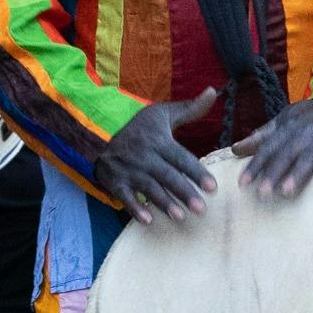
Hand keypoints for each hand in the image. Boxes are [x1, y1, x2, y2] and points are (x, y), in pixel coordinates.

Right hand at [96, 87, 219, 222]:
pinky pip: (125, 197)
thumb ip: (190, 108)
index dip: (196, 172)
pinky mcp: (115, 182)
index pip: (181, 158)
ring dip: (164, 203)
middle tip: (201, 209)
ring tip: (180, 217)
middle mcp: (144, 156)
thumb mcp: (162, 114)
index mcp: (158, 140)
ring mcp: (128, 170)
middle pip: (167, 176)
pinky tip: (148, 220)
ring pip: (149, 188)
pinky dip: (135, 208)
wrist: (98, 135)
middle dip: (184, 192)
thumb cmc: (139, 128)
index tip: (213, 187)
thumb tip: (213, 91)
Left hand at [235, 95, 312, 196]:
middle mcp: (304, 133)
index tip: (242, 183)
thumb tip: (234, 149)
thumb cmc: (312, 118)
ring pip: (309, 158)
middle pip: (286, 154)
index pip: (268, 148)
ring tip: (286, 192)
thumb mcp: (286, 120)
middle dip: (273, 173)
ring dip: (297, 174)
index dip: (255, 165)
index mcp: (288, 128)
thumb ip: (262, 136)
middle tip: (262, 193)